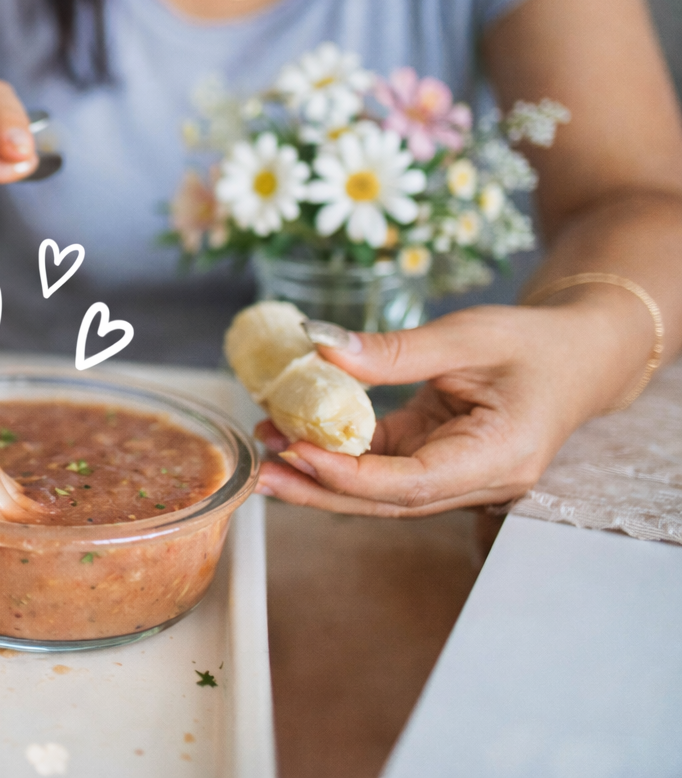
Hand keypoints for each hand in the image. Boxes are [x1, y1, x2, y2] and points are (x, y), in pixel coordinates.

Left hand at [256, 296, 651, 516]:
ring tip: (265, 449)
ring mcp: (457, 475)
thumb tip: (320, 345)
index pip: (413, 484)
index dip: (350, 475)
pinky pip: (381, 466)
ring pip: (379, 490)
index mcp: (499, 458)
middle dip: (319, 488)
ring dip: (320, 474)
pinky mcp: (436, 459)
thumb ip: (394, 349)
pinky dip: (338, 453)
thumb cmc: (534, 343)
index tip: (297, 451)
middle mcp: (479, 481)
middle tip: (259, 470)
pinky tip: (295, 433)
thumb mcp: (467, 335)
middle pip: (387, 501)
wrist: (578, 355)